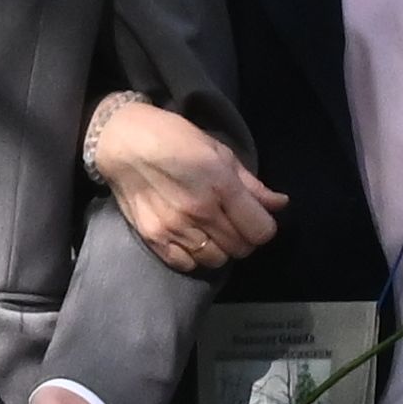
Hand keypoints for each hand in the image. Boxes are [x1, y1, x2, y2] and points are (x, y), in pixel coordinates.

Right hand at [88, 93, 283, 273]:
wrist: (122, 142)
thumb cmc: (174, 139)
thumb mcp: (219, 151)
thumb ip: (251, 184)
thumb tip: (280, 205)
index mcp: (221, 185)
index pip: (261, 231)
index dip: (264, 226)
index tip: (254, 218)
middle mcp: (201, 212)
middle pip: (241, 249)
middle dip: (244, 238)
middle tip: (232, 222)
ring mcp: (176, 228)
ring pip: (217, 260)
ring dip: (220, 249)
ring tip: (211, 231)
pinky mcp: (154, 238)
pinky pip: (187, 265)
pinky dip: (194, 257)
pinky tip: (191, 239)